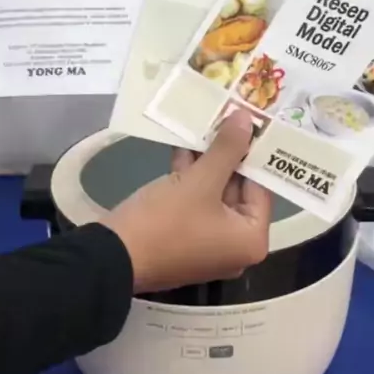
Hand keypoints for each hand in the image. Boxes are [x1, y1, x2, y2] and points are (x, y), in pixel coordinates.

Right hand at [99, 110, 271, 292]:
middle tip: (227, 117)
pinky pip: (194, 203)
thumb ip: (227, 149)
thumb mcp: (200, 181)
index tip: (251, 122)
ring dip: (205, 162)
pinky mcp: (182, 240)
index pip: (261, 188)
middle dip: (226, 155)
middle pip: (237, 190)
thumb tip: (246, 119)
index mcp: (250, 240)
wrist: (112, 257)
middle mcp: (234, 247)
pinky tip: (182, 146)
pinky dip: (189, 179)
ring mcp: (207, 245)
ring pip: (213, 194)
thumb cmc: (166, 221)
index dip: (253, 153)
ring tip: (205, 123)